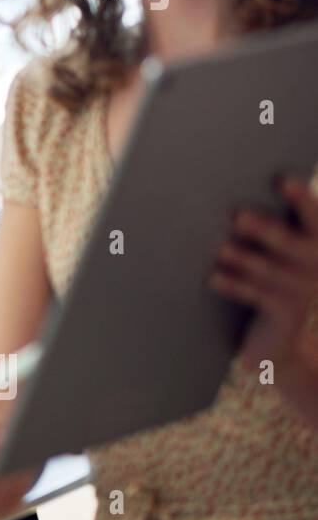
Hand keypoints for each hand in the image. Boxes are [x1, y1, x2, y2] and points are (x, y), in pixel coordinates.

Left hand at [213, 175, 317, 425]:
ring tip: (220, 247)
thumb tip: (223, 202)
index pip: (313, 215)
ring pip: (267, 269)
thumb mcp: (278, 254)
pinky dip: (233, 285)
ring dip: (242, 258)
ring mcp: (303, 291)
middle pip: (287, 241)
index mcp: (316, 241)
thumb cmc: (272, 282)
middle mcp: (315, 263)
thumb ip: (264, 229)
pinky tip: (213, 277)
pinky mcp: (286, 314)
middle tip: (237, 216)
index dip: (300, 197)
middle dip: (263, 228)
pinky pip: (256, 296)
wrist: (284, 340)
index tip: (281, 179)